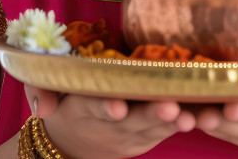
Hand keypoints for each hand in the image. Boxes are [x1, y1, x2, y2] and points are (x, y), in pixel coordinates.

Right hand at [22, 83, 195, 158]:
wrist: (70, 144)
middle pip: (132, 120)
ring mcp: (130, 136)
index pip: (93, 107)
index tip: (118, 108)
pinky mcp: (146, 139)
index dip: (106, 108)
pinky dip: (180, 124)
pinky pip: (164, 132)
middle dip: (151, 114)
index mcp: (82, 108)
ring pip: (153, 129)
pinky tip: (197, 116)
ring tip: (188, 116)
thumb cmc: (59, 104)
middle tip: (170, 107)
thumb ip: (40, 93)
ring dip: (171, 123)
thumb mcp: (40, 93)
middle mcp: (109, 125)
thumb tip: (44, 109)